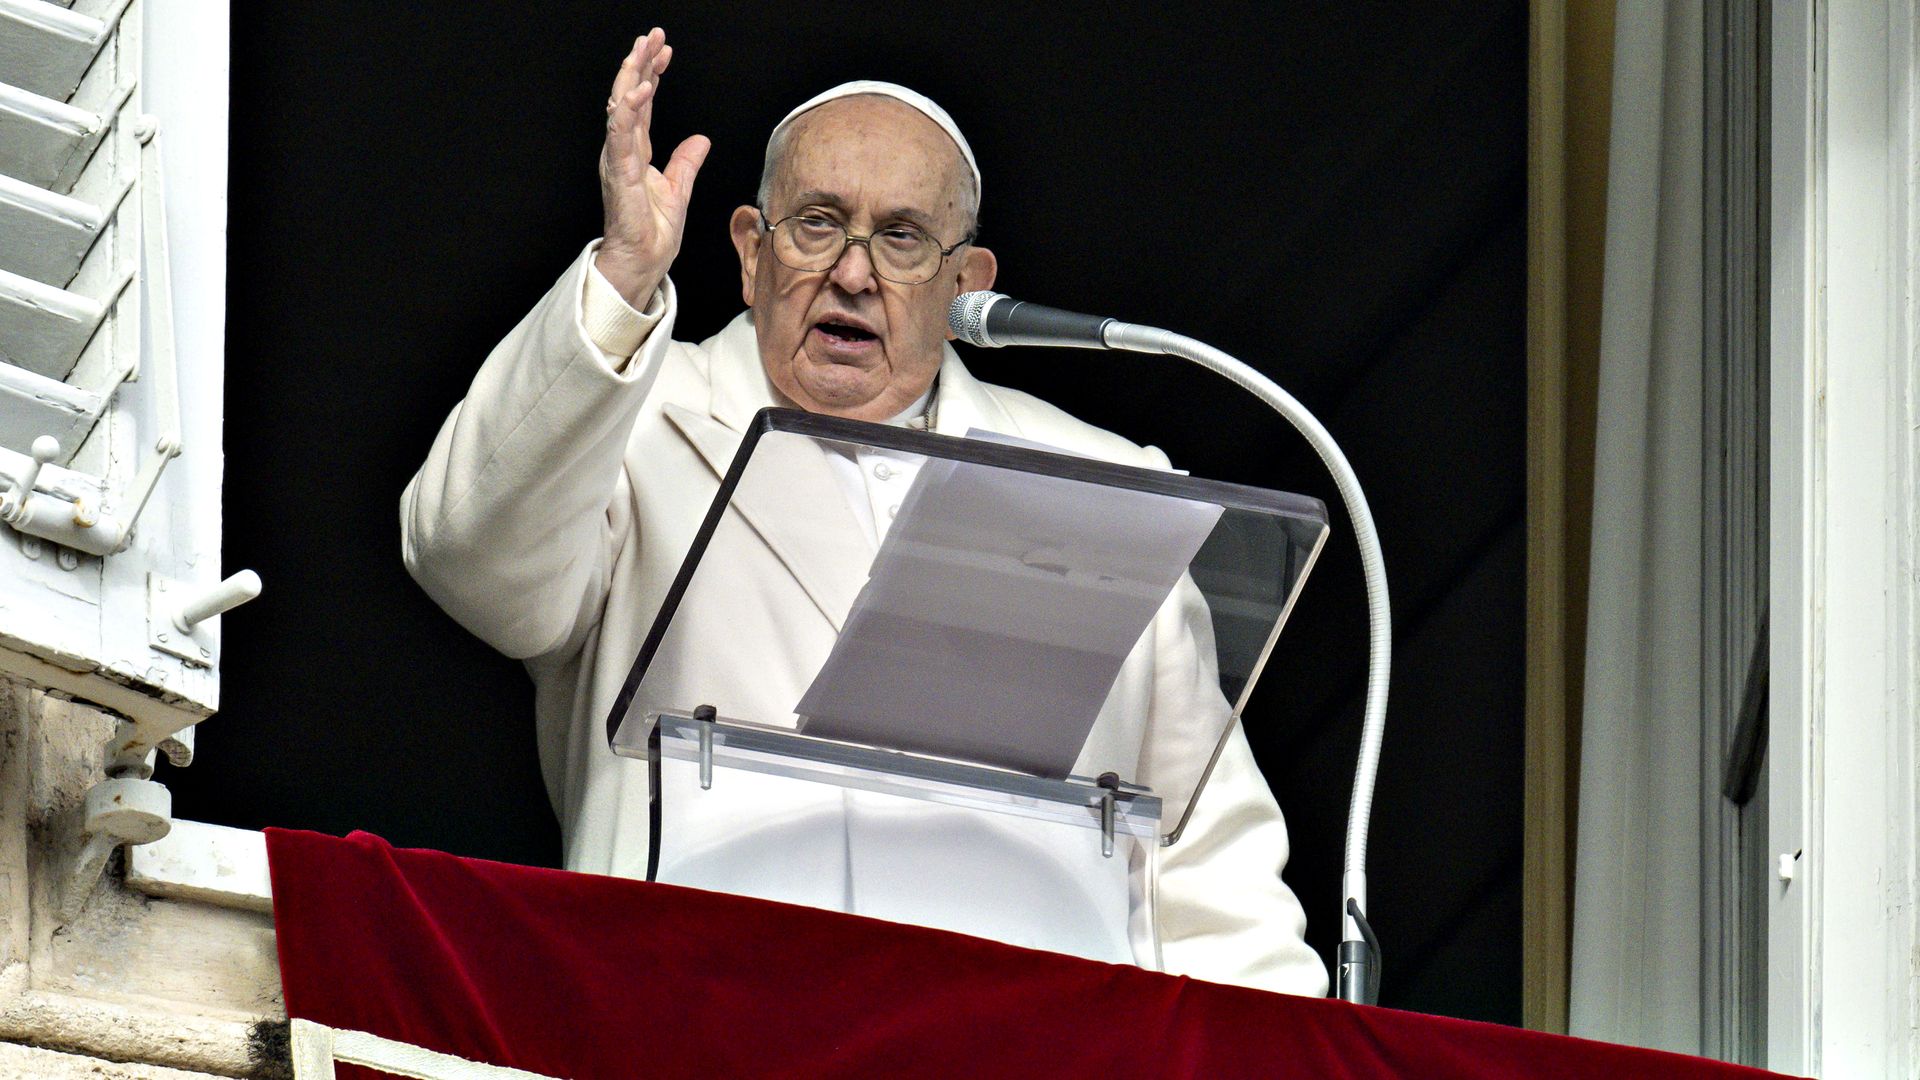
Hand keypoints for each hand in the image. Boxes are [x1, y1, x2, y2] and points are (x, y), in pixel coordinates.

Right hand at [596, 28, 710, 306]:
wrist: (643, 263)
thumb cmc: (653, 234)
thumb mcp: (679, 190)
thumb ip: (686, 163)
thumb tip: (700, 140)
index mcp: (635, 152)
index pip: (642, 104)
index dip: (652, 74)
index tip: (665, 50)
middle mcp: (623, 150)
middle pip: (629, 96)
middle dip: (640, 63)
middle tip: (652, 34)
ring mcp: (618, 160)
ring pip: (621, 107)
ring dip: (632, 76)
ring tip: (643, 49)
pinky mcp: (620, 174)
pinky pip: (622, 135)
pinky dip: (629, 110)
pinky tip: (639, 89)